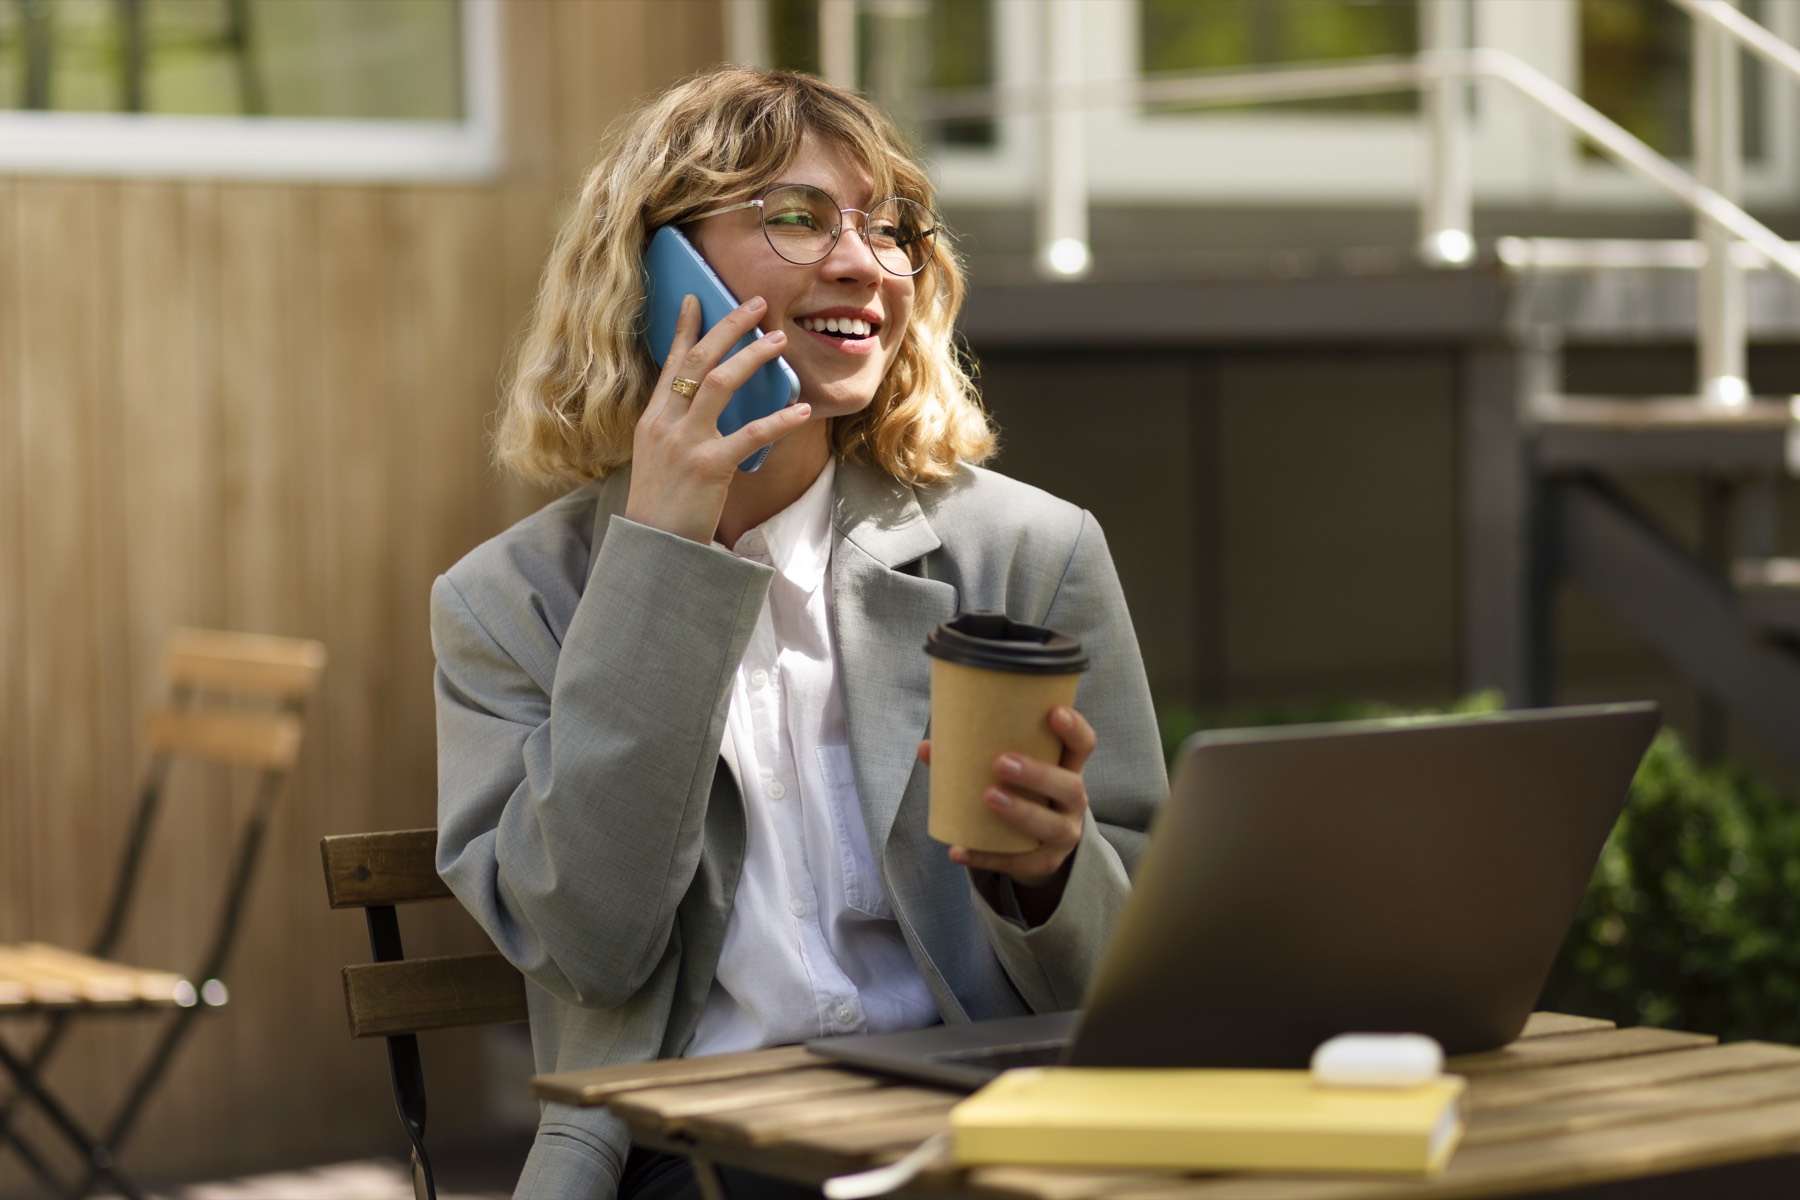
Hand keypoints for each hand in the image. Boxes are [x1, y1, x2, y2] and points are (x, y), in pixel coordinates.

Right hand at [624, 294, 812, 542]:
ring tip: (779, 341)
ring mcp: (685, 443)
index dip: (686, 329)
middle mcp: (666, 424)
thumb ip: (677, 427)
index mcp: (653, 419)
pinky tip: (802, 411)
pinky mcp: (709, 467)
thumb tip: (704, 404)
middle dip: (727, 328)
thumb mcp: (658, 457)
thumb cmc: (662, 504)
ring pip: (719, 384)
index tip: (698, 298)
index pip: (671, 364)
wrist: (654, 546)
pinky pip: (750, 434)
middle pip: (697, 362)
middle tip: (756, 305)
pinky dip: (779, 420)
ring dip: (752, 357)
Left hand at [917, 705, 1097, 913]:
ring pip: (1051, 826)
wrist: (1040, 847)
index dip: (1073, 729)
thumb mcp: (1013, 774)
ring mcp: (1063, 834)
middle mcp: (1073, 801)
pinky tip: (959, 850)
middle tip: (1001, 762)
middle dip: (1037, 774)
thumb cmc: (1022, 793)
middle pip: (1069, 786)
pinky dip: (985, 857)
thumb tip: (927, 747)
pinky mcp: (1044, 862)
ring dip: (1020, 812)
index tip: (1054, 712)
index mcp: (1067, 769)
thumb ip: (976, 756)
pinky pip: (1017, 861)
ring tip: (989, 798)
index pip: (1082, 745)